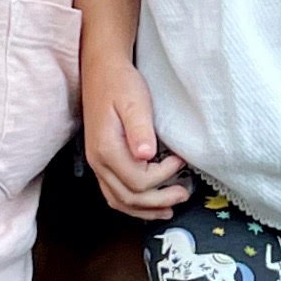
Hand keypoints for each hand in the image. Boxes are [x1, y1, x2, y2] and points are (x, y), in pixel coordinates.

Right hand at [85, 62, 189, 220]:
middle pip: (128, 197)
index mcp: (106, 148)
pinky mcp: (101, 162)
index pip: (137, 181)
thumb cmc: (120, 83)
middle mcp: (98, 161)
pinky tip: (147, 205)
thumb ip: (140, 128)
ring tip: (168, 209)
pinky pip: (113, 193)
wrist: (102, 70)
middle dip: (158, 200)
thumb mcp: (134, 101)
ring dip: (144, 210)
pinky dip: (131, 204)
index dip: (163, 176)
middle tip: (183, 193)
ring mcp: (97, 164)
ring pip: (118, 201)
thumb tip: (145, 155)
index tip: (179, 160)